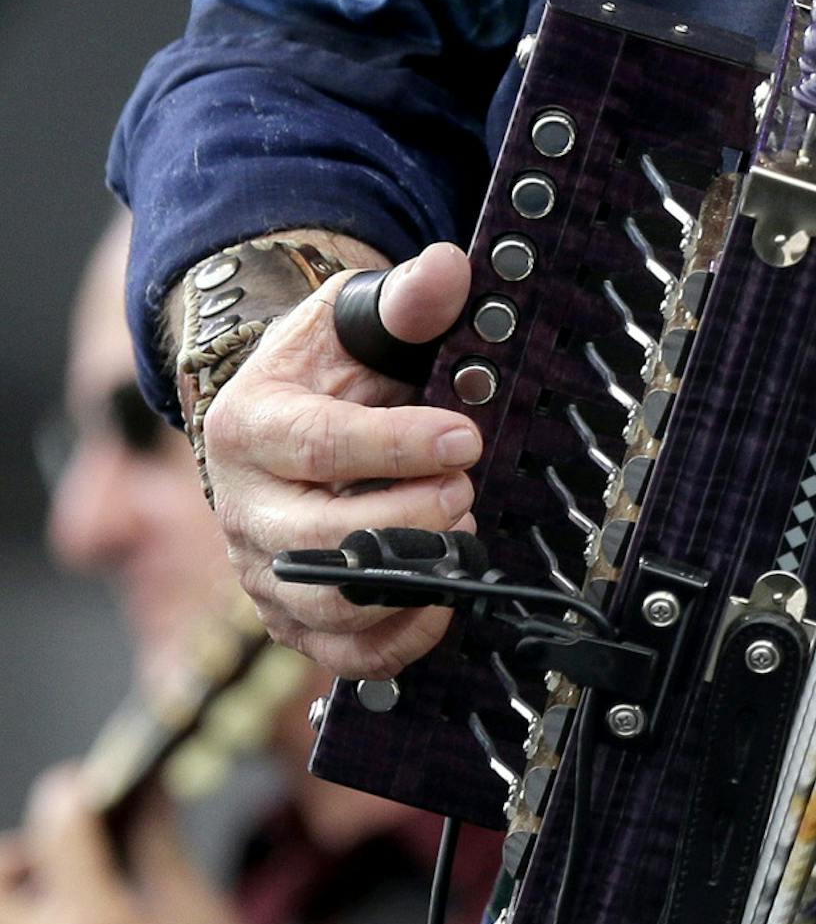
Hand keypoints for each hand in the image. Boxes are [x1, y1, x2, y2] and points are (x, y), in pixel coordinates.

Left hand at [0, 769, 245, 923]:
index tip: (86, 789)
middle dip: (16, 858)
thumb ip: (159, 849)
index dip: (72, 791)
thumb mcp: (198, 916)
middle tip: (53, 860)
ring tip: (60, 906)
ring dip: (18, 902)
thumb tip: (147, 792)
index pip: (57, 822)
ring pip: (4, 923)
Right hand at [202, 240, 478, 675]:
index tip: (464, 436)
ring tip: (460, 533)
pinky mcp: (290, 615)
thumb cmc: (328, 364)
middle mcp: (242, 506)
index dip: (398, 446)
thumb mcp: (356, 315)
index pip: (319, 445)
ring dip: (407, 577)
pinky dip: (397, 641)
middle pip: (318, 538)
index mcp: (247, 424)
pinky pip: (339, 653)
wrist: (289, 416)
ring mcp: (262, 568)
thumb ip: (405, 296)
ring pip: (327, 604)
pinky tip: (444, 601)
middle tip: (464, 491)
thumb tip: (449, 271)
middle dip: (406, 519)